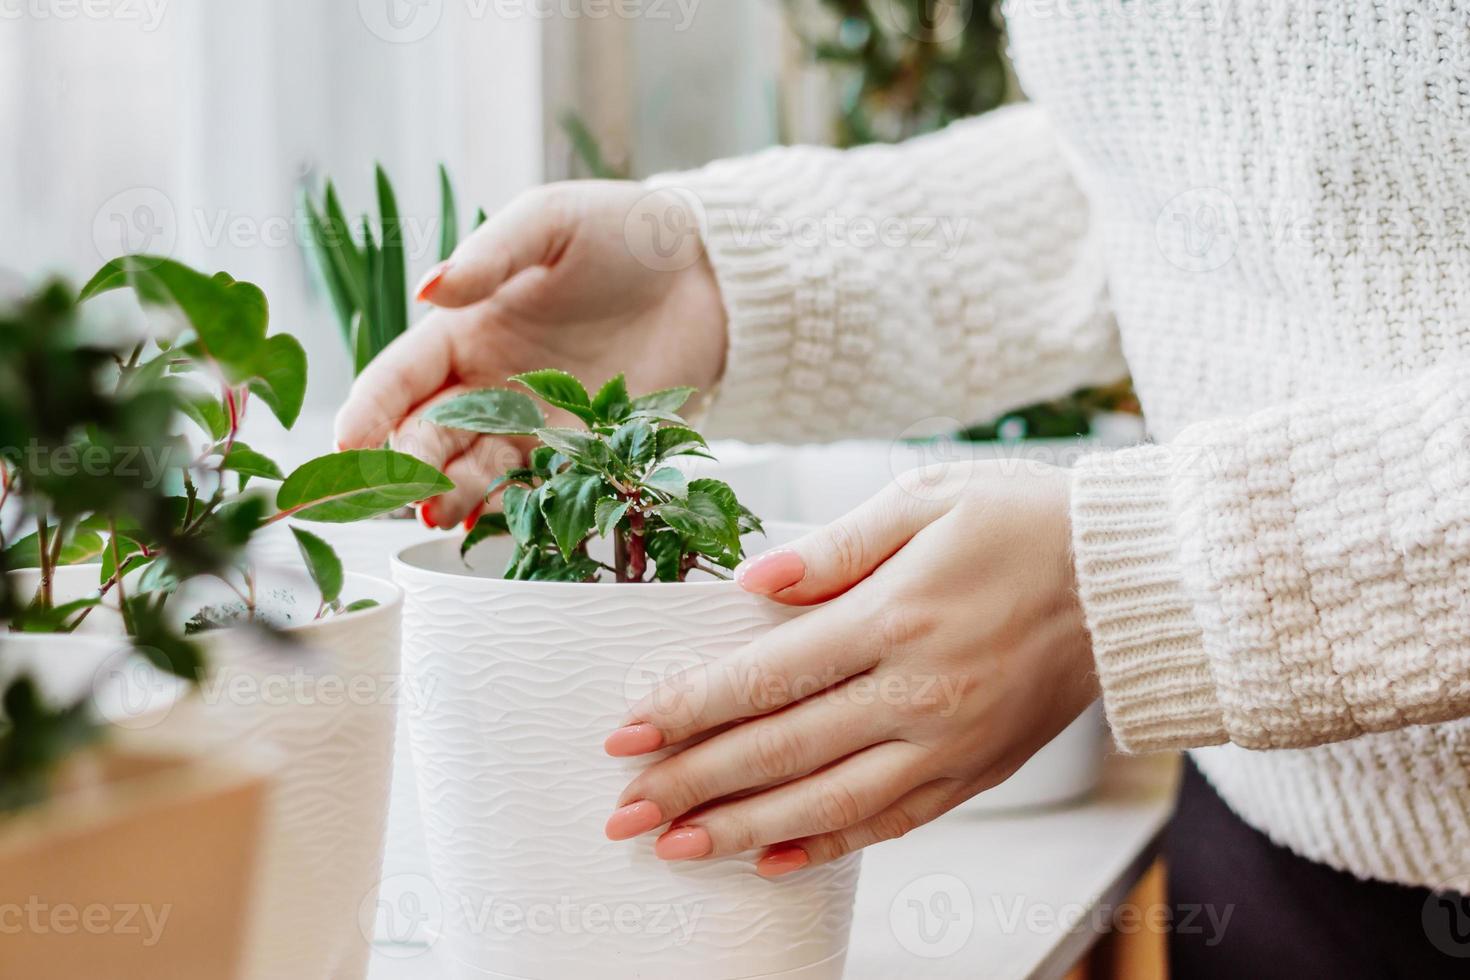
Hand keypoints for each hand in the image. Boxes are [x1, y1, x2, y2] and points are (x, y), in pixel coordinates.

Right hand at [334, 180, 727, 527]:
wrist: (707, 275)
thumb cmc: (622, 232)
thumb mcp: (550, 222)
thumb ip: (491, 256)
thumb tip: (429, 289)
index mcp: (464, 329)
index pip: (400, 376)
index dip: (370, 408)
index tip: (345, 443)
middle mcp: (488, 384)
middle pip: (428, 432)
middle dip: (405, 462)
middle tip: (393, 488)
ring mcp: (534, 424)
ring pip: (475, 469)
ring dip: (452, 493)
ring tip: (436, 512)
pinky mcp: (583, 452)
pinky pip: (537, 487)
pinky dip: (511, 508)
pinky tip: (489, 524)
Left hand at [601, 462, 1098, 875]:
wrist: (1134, 580)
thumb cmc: (1025, 523)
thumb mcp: (926, 499)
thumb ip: (834, 545)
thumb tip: (751, 582)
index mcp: (895, 617)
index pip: (764, 678)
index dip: (686, 710)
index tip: (623, 737)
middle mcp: (918, 693)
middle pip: (780, 752)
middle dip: (691, 785)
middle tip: (623, 813)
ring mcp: (950, 743)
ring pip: (828, 804)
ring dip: (744, 830)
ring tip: (675, 848)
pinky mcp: (977, 771)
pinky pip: (894, 824)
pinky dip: (829, 846)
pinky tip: (773, 860)